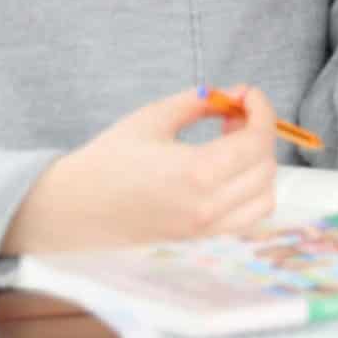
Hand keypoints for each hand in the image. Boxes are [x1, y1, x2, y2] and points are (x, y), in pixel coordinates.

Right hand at [0, 85, 279, 255]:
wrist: (71, 211)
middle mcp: (207, 208)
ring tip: (229, 146)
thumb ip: (200, 102)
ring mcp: (205, 232)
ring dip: (258, 166)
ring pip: (264, 197)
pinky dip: (250, 194)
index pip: (257, 140)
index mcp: (195, 172)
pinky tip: (226, 175)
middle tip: (232, 115)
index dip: (262, 109)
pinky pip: (247, 220)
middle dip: (258, 132)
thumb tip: (233, 94)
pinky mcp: (200, 244)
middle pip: (266, 166)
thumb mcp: (153, 118)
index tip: (248, 94)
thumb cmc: (107, 161)